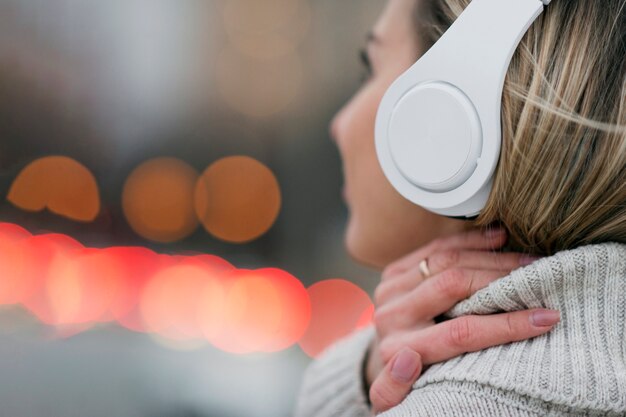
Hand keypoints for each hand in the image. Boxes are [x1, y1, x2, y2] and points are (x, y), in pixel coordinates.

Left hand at [366, 228, 559, 413]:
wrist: (384, 359)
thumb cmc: (412, 380)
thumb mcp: (401, 396)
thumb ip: (395, 387)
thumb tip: (407, 361)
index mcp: (398, 349)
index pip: (460, 333)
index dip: (506, 324)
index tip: (546, 318)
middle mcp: (391, 316)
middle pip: (452, 286)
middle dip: (501, 281)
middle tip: (539, 279)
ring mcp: (390, 288)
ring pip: (445, 261)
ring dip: (490, 257)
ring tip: (527, 261)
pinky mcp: (393, 270)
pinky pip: (435, 248)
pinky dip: (469, 241)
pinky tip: (498, 239)